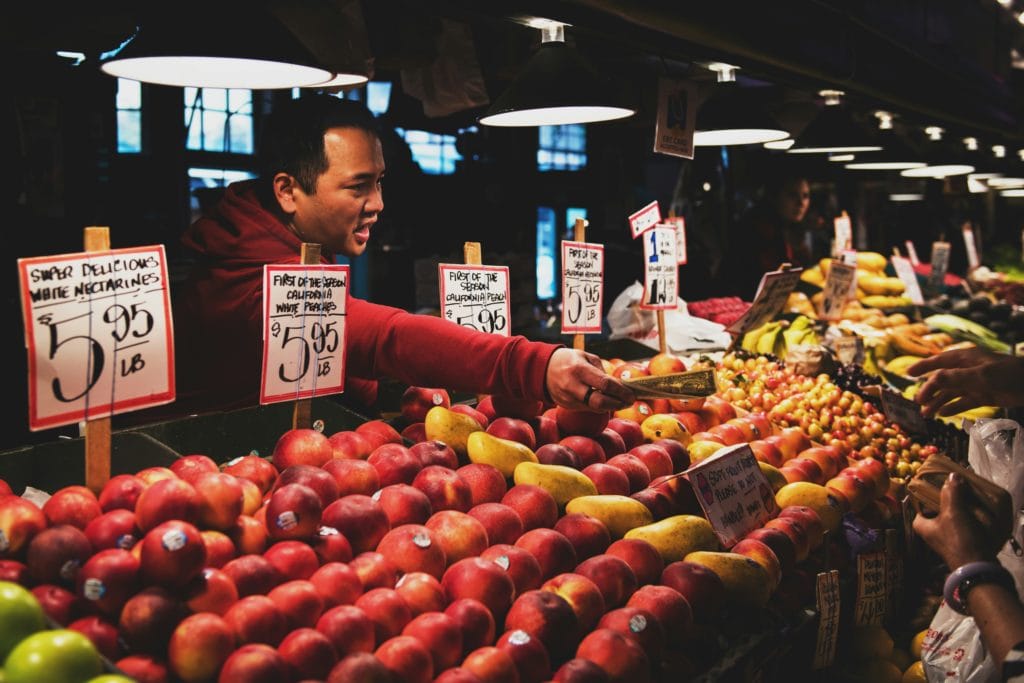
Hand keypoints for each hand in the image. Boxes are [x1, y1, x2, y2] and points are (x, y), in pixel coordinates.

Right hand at [545, 348, 633, 411]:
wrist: (543, 369)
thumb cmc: (568, 360)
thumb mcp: (585, 356)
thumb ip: (601, 369)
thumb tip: (617, 385)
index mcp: (579, 370)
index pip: (604, 384)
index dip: (621, 391)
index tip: (632, 394)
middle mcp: (573, 386)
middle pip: (600, 402)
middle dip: (618, 403)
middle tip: (629, 401)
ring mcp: (569, 398)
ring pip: (595, 408)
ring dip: (610, 406)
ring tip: (620, 401)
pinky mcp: (567, 406)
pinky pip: (588, 409)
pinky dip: (599, 406)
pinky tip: (606, 401)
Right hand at [907, 348, 1023, 416]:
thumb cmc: (1009, 374)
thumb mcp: (982, 375)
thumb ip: (956, 377)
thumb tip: (932, 379)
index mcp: (966, 359)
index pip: (939, 361)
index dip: (923, 367)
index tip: (907, 373)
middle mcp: (967, 370)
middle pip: (942, 380)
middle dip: (929, 390)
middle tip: (918, 402)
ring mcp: (975, 383)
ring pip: (950, 393)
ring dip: (938, 402)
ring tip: (926, 414)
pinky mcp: (983, 396)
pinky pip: (962, 402)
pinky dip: (952, 408)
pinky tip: (943, 415)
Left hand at [913, 472, 1000, 568]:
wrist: (977, 566)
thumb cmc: (959, 539)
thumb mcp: (953, 512)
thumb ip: (951, 493)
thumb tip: (952, 476)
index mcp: (920, 524)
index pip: (920, 502)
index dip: (929, 492)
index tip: (941, 483)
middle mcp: (929, 531)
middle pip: (937, 508)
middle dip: (947, 499)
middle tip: (958, 488)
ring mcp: (944, 538)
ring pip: (950, 516)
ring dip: (959, 507)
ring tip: (968, 497)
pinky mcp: (959, 542)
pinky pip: (961, 524)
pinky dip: (967, 517)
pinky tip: (976, 511)